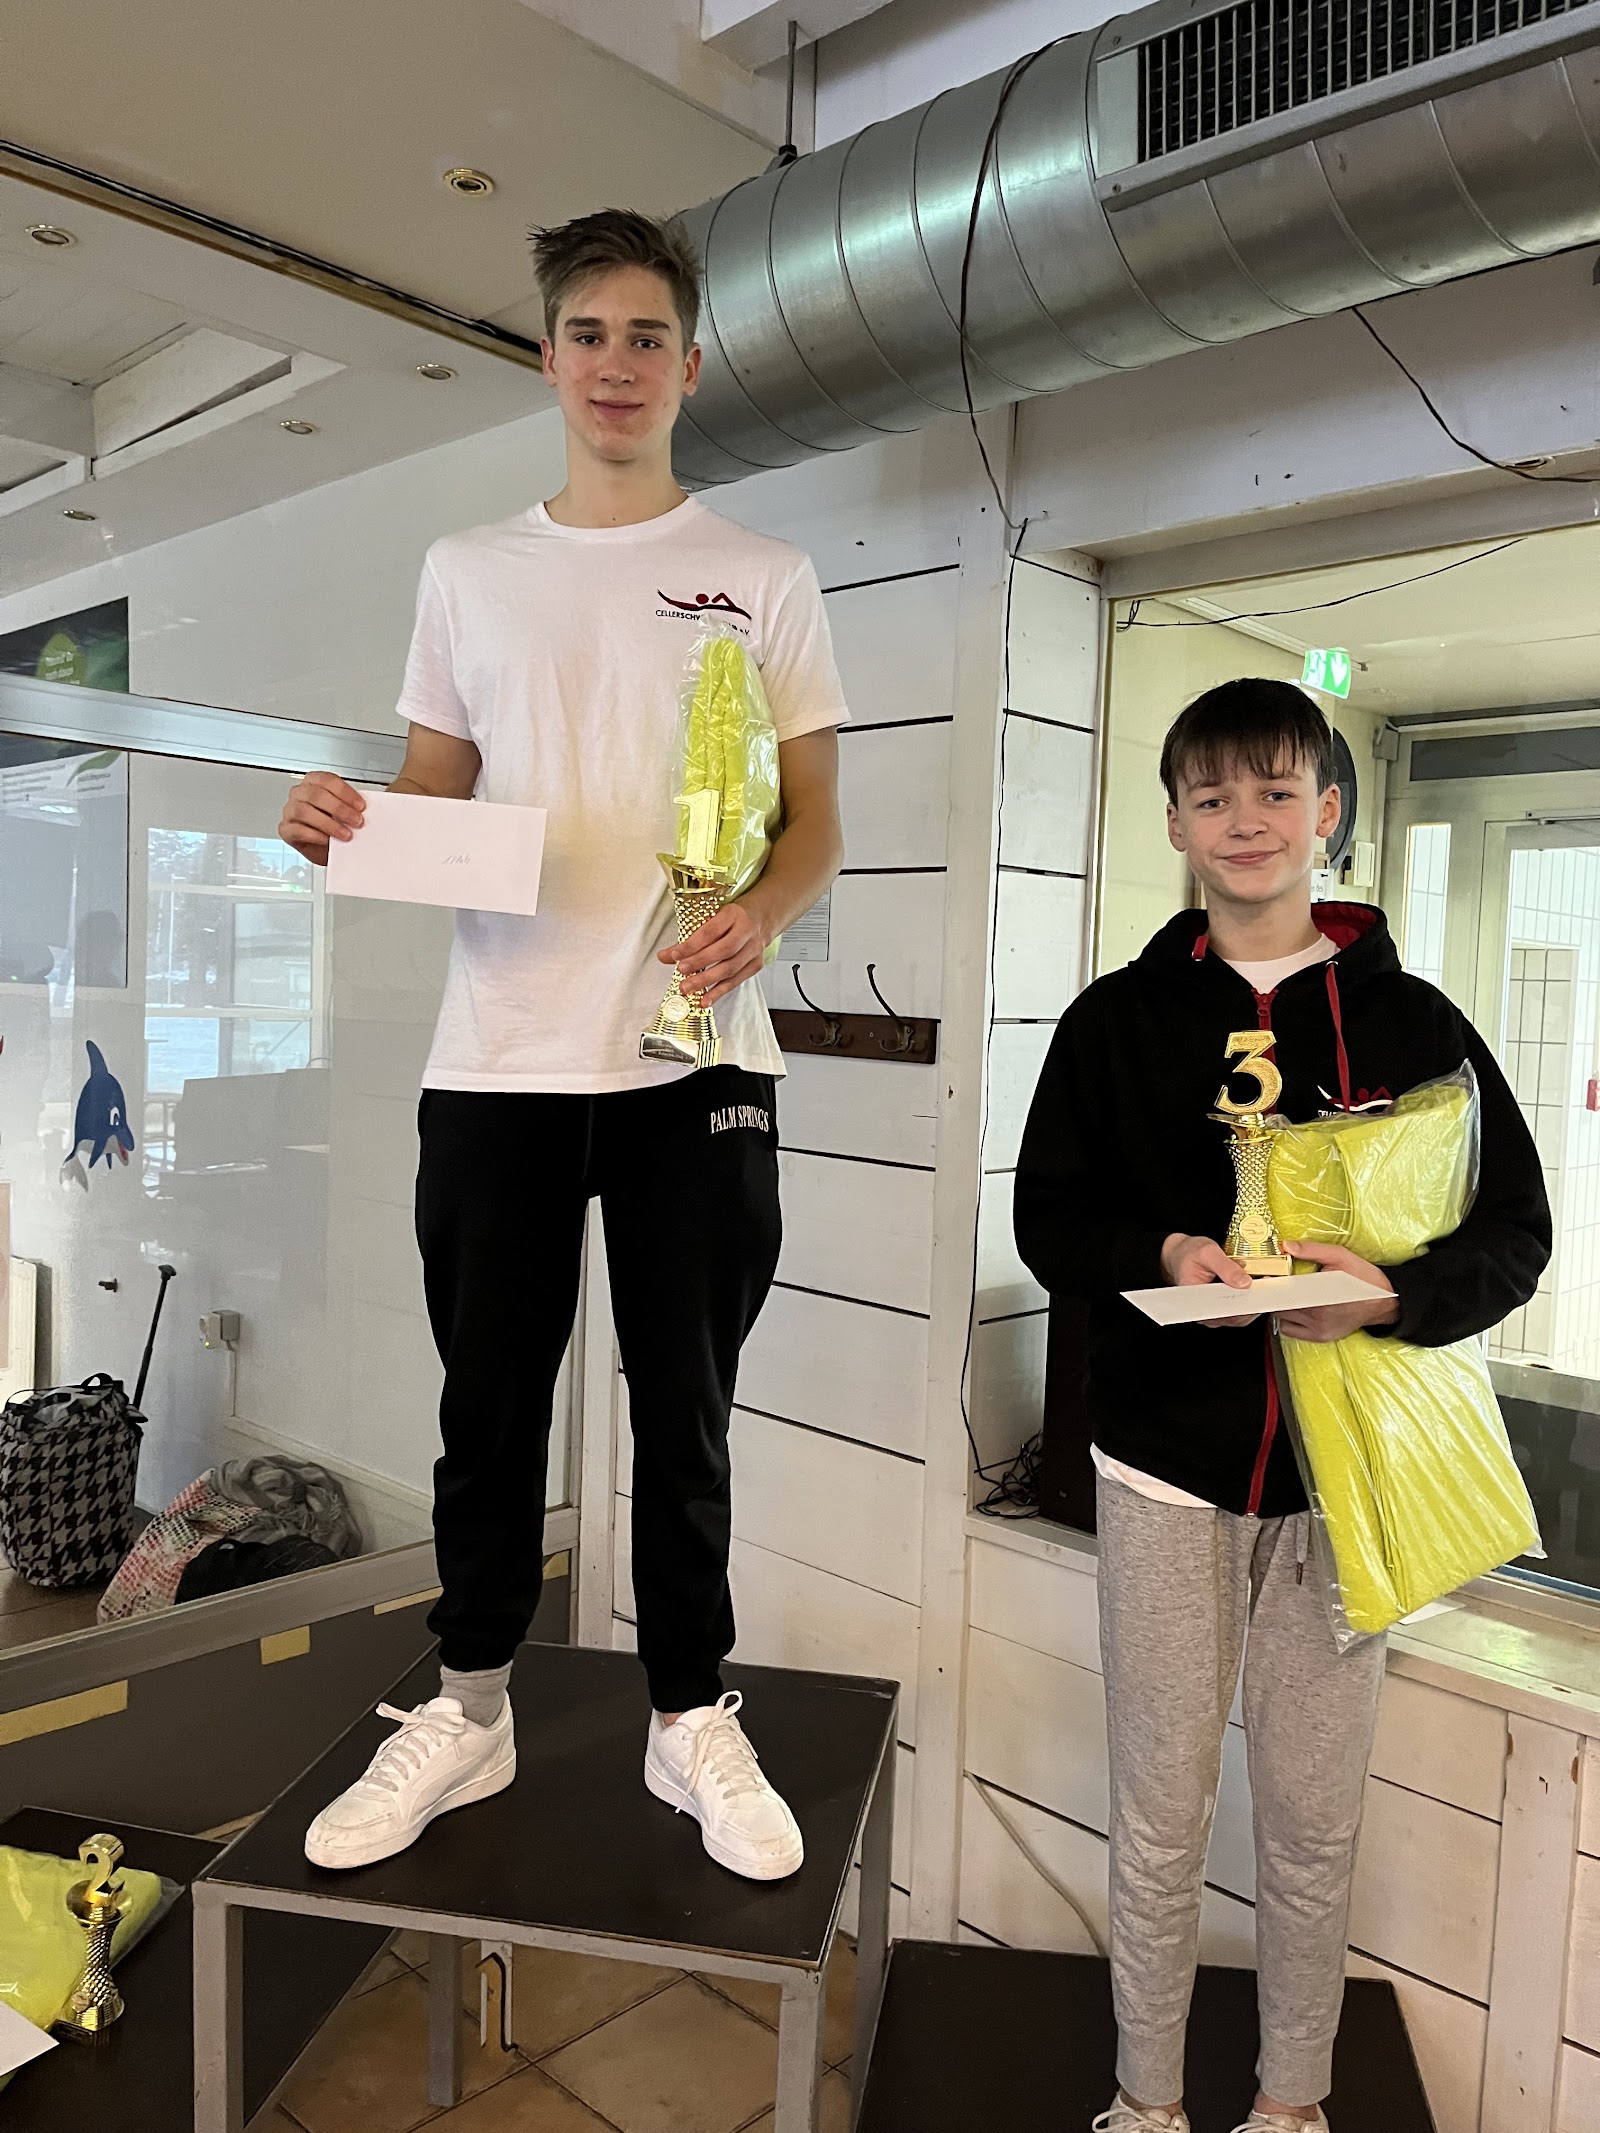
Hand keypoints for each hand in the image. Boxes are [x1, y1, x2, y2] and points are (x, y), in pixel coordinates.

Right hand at [280, 772, 364, 864]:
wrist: (323, 847)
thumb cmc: (332, 825)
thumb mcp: (342, 812)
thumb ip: (349, 807)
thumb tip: (361, 811)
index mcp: (313, 782)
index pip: (327, 780)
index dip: (345, 792)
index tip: (360, 806)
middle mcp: (299, 793)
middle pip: (316, 795)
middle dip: (340, 809)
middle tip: (356, 821)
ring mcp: (290, 810)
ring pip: (305, 811)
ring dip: (329, 824)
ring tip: (345, 834)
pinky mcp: (286, 829)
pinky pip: (299, 830)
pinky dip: (316, 836)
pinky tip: (329, 840)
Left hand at [661, 901, 766, 1007]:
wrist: (762, 917)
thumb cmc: (731, 918)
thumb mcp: (712, 918)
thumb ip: (689, 938)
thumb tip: (663, 957)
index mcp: (733, 914)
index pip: (710, 931)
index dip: (692, 945)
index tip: (674, 955)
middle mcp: (747, 931)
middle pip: (724, 950)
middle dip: (700, 963)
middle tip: (681, 972)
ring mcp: (754, 950)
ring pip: (730, 968)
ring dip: (707, 981)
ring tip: (688, 989)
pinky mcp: (755, 965)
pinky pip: (736, 981)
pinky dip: (719, 992)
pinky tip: (705, 1000)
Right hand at [1160, 1232, 1259, 1329]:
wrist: (1180, 1254)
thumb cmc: (1189, 1253)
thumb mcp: (1207, 1252)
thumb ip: (1225, 1267)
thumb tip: (1245, 1283)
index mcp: (1196, 1301)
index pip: (1223, 1310)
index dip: (1242, 1305)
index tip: (1256, 1294)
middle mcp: (1205, 1312)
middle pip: (1235, 1316)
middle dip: (1253, 1303)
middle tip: (1267, 1288)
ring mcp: (1215, 1312)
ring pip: (1240, 1315)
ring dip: (1254, 1302)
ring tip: (1265, 1286)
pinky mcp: (1223, 1309)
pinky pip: (1240, 1309)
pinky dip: (1251, 1299)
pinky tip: (1258, 1287)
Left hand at [1276, 1241, 1398, 1341]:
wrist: (1383, 1301)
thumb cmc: (1362, 1276)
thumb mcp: (1339, 1255)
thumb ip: (1311, 1250)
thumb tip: (1286, 1245)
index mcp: (1319, 1292)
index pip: (1282, 1290)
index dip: (1270, 1282)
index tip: (1266, 1275)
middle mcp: (1317, 1314)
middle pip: (1279, 1304)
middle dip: (1275, 1293)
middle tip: (1276, 1282)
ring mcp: (1318, 1328)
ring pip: (1281, 1317)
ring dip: (1280, 1305)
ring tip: (1288, 1293)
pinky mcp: (1321, 1336)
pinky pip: (1290, 1331)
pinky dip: (1287, 1320)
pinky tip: (1295, 1308)